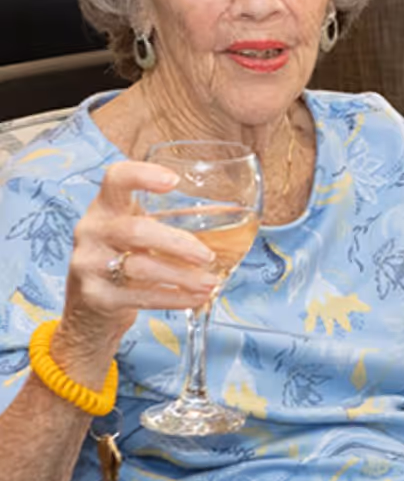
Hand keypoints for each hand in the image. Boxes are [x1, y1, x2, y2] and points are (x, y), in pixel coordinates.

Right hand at [62, 161, 220, 350]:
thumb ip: (172, 218)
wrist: (90, 304)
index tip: (173, 181)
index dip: (141, 175)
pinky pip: (139, 297)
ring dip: (182, 276)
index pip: (115, 179)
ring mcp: (89, 264)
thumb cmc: (126, 255)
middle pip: (134, 231)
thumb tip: (238, 215)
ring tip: (210, 282)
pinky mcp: (95, 296)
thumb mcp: (140, 230)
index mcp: (106, 206)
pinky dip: (174, 298)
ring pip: (139, 267)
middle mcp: (92, 231)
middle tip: (208, 256)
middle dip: (177, 244)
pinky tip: (196, 298)